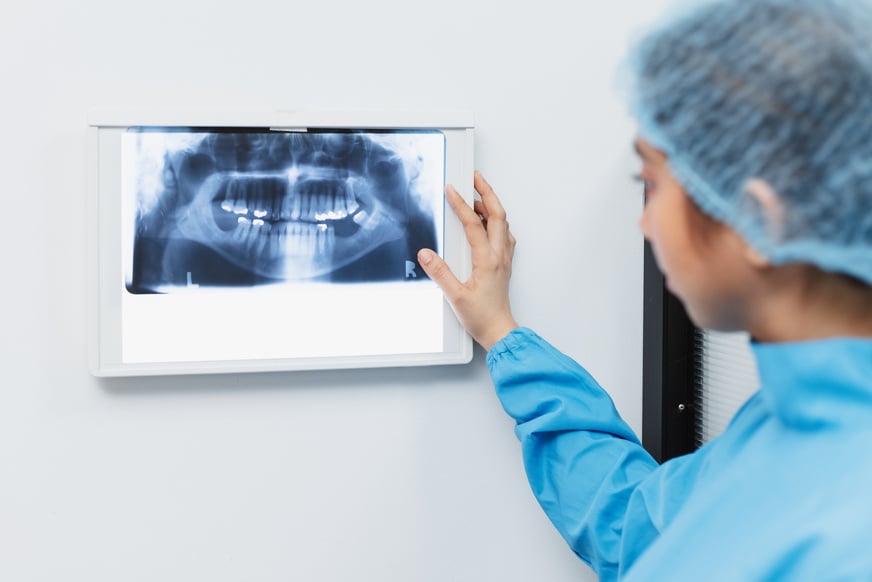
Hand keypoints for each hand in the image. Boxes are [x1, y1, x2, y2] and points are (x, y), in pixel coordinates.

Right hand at [417, 171, 518, 350]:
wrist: (499, 331)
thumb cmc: (481, 317)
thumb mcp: (455, 296)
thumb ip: (440, 273)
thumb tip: (426, 253)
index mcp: (487, 260)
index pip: (474, 224)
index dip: (462, 204)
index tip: (452, 189)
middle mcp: (499, 255)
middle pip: (498, 214)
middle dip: (487, 192)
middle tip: (475, 178)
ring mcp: (504, 259)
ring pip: (503, 223)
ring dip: (492, 206)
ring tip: (477, 196)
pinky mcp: (504, 264)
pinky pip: (504, 235)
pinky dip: (497, 222)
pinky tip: (488, 224)